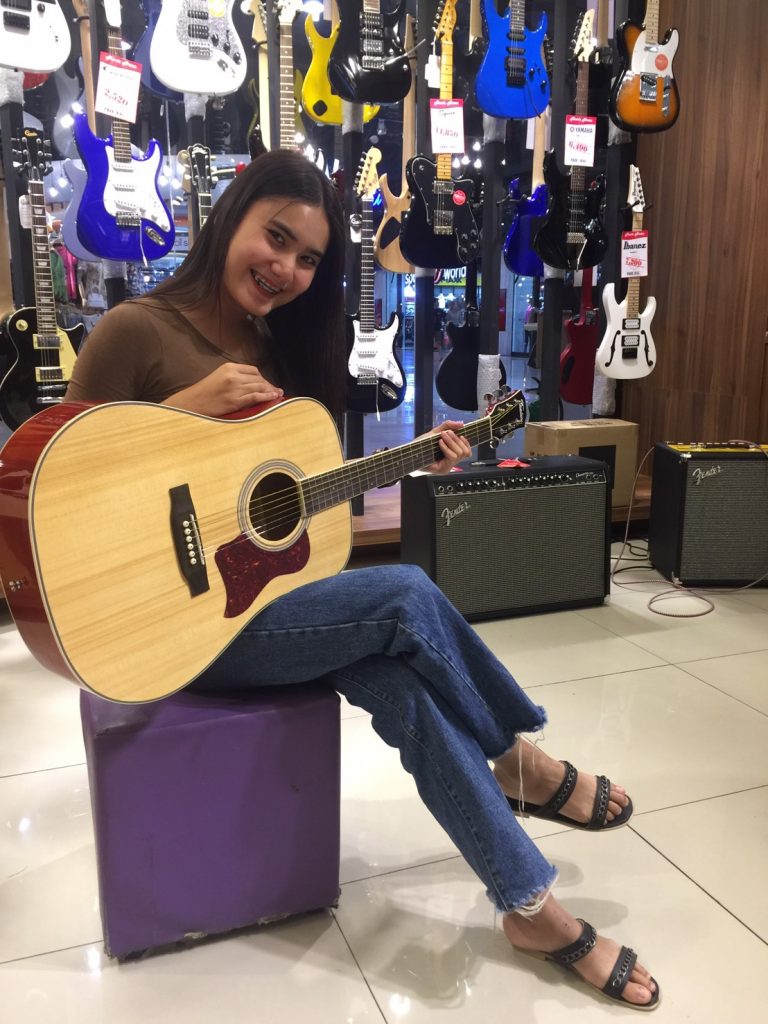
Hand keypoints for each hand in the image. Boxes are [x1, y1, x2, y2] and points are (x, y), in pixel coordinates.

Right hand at [161, 363, 282, 416]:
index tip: (267, 384)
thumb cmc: (205, 392)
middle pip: (258, 378)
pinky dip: (266, 397)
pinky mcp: (235, 400)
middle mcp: (233, 376)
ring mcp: (234, 388)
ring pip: (259, 387)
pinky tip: (273, 397)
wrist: (193, 402)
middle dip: (269, 385)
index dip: (262, 378)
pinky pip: (255, 397)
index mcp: (229, 367)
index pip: (253, 370)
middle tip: (276, 391)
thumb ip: (234, 376)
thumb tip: (252, 382)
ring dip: (270, 391)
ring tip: (278, 395)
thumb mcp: (218, 377)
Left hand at [422, 420, 471, 473]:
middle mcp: (451, 463)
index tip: (461, 435)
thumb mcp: (435, 432)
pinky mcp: (442, 470)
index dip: (466, 443)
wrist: (409, 452)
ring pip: (459, 454)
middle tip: (446, 433)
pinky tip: (440, 443)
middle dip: (456, 440)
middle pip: (465, 452)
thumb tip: (461, 424)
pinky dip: (447, 448)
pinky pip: (451, 457)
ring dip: (451, 442)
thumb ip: (447, 426)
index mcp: (451, 455)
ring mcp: (447, 467)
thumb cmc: (421, 444)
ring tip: (442, 436)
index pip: (468, 452)